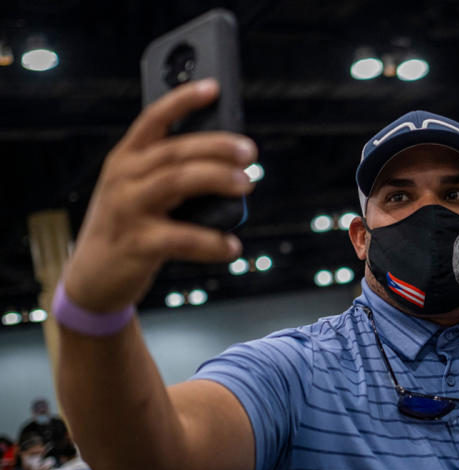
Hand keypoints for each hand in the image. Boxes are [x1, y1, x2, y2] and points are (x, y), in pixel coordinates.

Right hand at [62, 79, 257, 311]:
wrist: (92, 277)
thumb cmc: (127, 226)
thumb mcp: (139, 191)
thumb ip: (170, 172)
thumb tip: (227, 160)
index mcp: (127, 159)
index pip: (154, 119)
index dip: (182, 100)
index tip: (213, 87)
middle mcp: (124, 178)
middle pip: (175, 151)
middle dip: (217, 146)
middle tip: (249, 152)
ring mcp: (128, 209)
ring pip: (177, 181)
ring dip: (217, 179)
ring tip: (247, 184)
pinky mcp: (137, 243)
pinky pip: (181, 237)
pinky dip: (211, 242)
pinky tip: (231, 245)